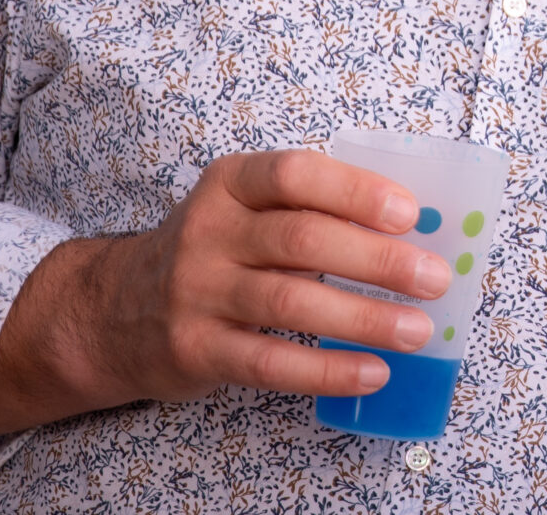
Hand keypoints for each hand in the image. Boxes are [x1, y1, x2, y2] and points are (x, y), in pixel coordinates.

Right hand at [0, 148, 451, 437]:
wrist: (113, 309)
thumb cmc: (213, 250)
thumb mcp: (245, 209)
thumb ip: (311, 210)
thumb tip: (413, 232)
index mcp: (231, 182)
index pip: (295, 175)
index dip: (356, 192)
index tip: (410, 214)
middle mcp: (208, 232)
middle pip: (302, 240)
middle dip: (378, 261)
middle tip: (434, 279)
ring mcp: (197, 292)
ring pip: (290, 304)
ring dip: (364, 319)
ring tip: (418, 331)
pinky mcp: (194, 349)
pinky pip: (269, 363)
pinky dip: (327, 370)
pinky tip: (372, 372)